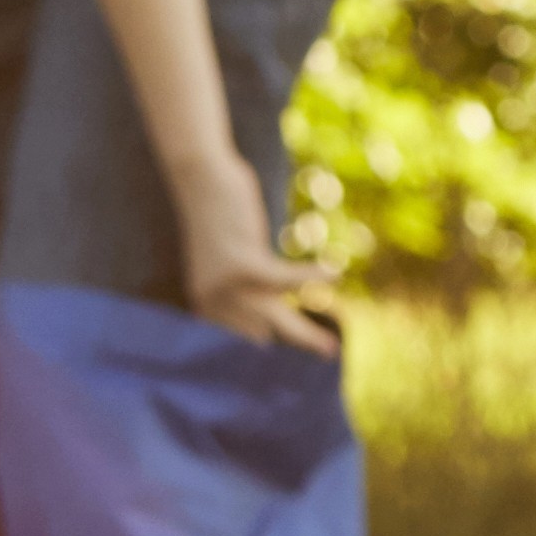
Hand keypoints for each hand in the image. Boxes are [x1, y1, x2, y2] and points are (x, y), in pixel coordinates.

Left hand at [170, 152, 342, 358]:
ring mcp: (225, 284)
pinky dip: (312, 277)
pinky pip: (285, 279)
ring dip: (306, 335)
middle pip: (261, 332)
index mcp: (205, 300)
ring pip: (275, 317)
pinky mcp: (243, 264)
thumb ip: (242, 282)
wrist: (201, 176)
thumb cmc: (218, 212)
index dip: (266, 343)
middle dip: (292, 345)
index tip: (283, 356)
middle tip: (322, 358)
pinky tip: (334, 274)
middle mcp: (212, 298)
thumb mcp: (228, 252)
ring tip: (331, 347)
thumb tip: (262, 316)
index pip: (240, 334)